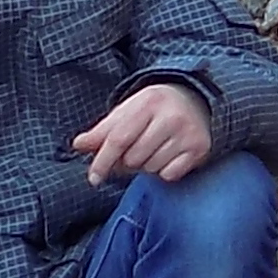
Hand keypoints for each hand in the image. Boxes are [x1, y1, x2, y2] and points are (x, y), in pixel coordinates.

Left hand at [69, 81, 213, 187]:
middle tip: (136, 148)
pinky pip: (169, 175)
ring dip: (146, 165)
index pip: (119, 138)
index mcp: (148, 102)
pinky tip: (169, 154)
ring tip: (154, 148)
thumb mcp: (128, 111)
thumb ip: (103, 130)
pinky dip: (164, 170)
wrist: (196, 100)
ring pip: (151, 168)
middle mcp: (170, 116)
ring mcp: (187, 132)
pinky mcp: (199, 148)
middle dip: (128, 161)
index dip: (103, 161)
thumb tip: (78, 145)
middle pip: (133, 158)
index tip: (93, 178)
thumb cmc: (155, 108)